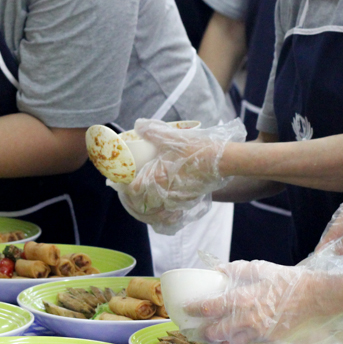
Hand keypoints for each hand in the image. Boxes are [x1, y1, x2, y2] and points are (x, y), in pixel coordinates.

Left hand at [115, 118, 245, 234]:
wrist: (223, 161)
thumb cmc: (198, 149)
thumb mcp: (174, 138)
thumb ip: (154, 132)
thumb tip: (138, 125)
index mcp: (158, 178)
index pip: (133, 190)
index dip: (123, 187)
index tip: (119, 181)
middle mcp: (166, 194)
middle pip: (141, 206)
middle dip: (131, 200)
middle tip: (127, 191)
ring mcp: (177, 202)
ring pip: (155, 215)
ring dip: (145, 211)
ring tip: (140, 203)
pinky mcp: (188, 204)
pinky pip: (170, 218)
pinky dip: (162, 218)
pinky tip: (159, 211)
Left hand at [184, 253, 342, 343]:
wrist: (314, 297)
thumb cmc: (286, 281)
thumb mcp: (260, 268)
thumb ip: (235, 270)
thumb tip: (217, 270)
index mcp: (245, 298)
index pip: (211, 307)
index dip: (195, 309)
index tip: (185, 308)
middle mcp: (249, 319)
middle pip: (216, 333)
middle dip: (201, 333)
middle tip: (194, 328)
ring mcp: (259, 333)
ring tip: (212, 339)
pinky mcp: (267, 341)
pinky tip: (232, 339)